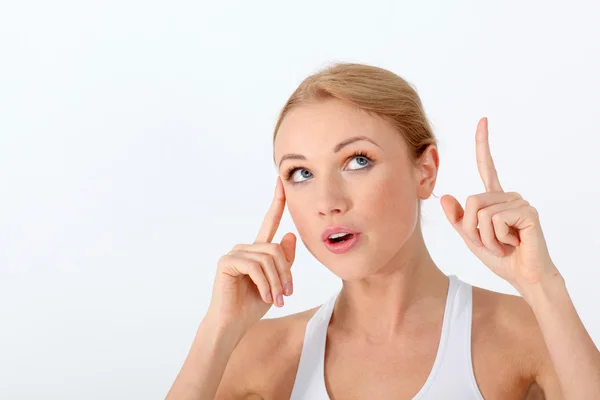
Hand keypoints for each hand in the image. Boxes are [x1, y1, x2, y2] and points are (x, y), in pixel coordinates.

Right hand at [207, 176, 296, 331]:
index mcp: (258, 250)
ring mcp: (235, 253)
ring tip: (277, 300)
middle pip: (276, 248)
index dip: (277, 201)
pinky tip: (265, 297)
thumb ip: (284, 261)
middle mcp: (246, 248)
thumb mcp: (277, 283)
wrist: (233, 325)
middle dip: (286, 273)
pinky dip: (265, 283)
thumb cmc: (253, 305)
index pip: (270, 221)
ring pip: (268, 257)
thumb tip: (290, 234)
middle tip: (286, 295)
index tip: (281, 181)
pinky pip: (255, 266)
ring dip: (276, 282)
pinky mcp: (227, 261)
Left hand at [440, 117, 560, 298]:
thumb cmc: (500, 257)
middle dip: (471, 228)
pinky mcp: (527, 213)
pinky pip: (494, 220)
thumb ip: (458, 219)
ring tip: (502, 244)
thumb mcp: (471, 237)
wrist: (522, 276)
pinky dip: (496, 238)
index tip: (483, 120)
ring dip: (484, 236)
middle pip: (471, 201)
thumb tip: (445, 196)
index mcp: (495, 199)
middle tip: (489, 243)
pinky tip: (512, 244)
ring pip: (480, 212)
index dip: (483, 144)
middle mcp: (508, 196)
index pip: (488, 167)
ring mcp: (519, 203)